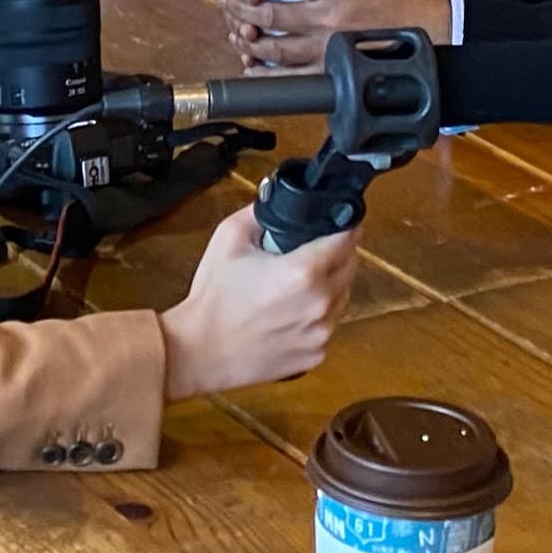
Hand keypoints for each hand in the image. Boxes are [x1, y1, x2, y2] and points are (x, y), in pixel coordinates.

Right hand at [159, 203, 357, 398]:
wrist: (201, 351)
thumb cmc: (214, 294)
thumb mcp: (229, 237)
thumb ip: (261, 211)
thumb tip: (281, 197)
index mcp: (303, 272)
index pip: (347, 238)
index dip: (345, 224)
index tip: (340, 219)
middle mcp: (321, 303)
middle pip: (350, 266)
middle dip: (337, 253)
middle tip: (312, 250)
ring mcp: (321, 333)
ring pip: (343, 297)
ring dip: (330, 285)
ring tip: (298, 284)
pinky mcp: (317, 355)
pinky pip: (329, 325)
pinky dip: (318, 316)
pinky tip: (291, 313)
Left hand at [215, 0, 449, 69]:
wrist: (435, 35)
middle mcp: (330, 20)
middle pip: (272, 14)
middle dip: (243, 5)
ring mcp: (330, 50)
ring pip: (277, 47)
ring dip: (250, 37)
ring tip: (235, 26)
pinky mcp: (335, 71)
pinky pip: (293, 76)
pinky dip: (268, 71)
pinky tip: (253, 64)